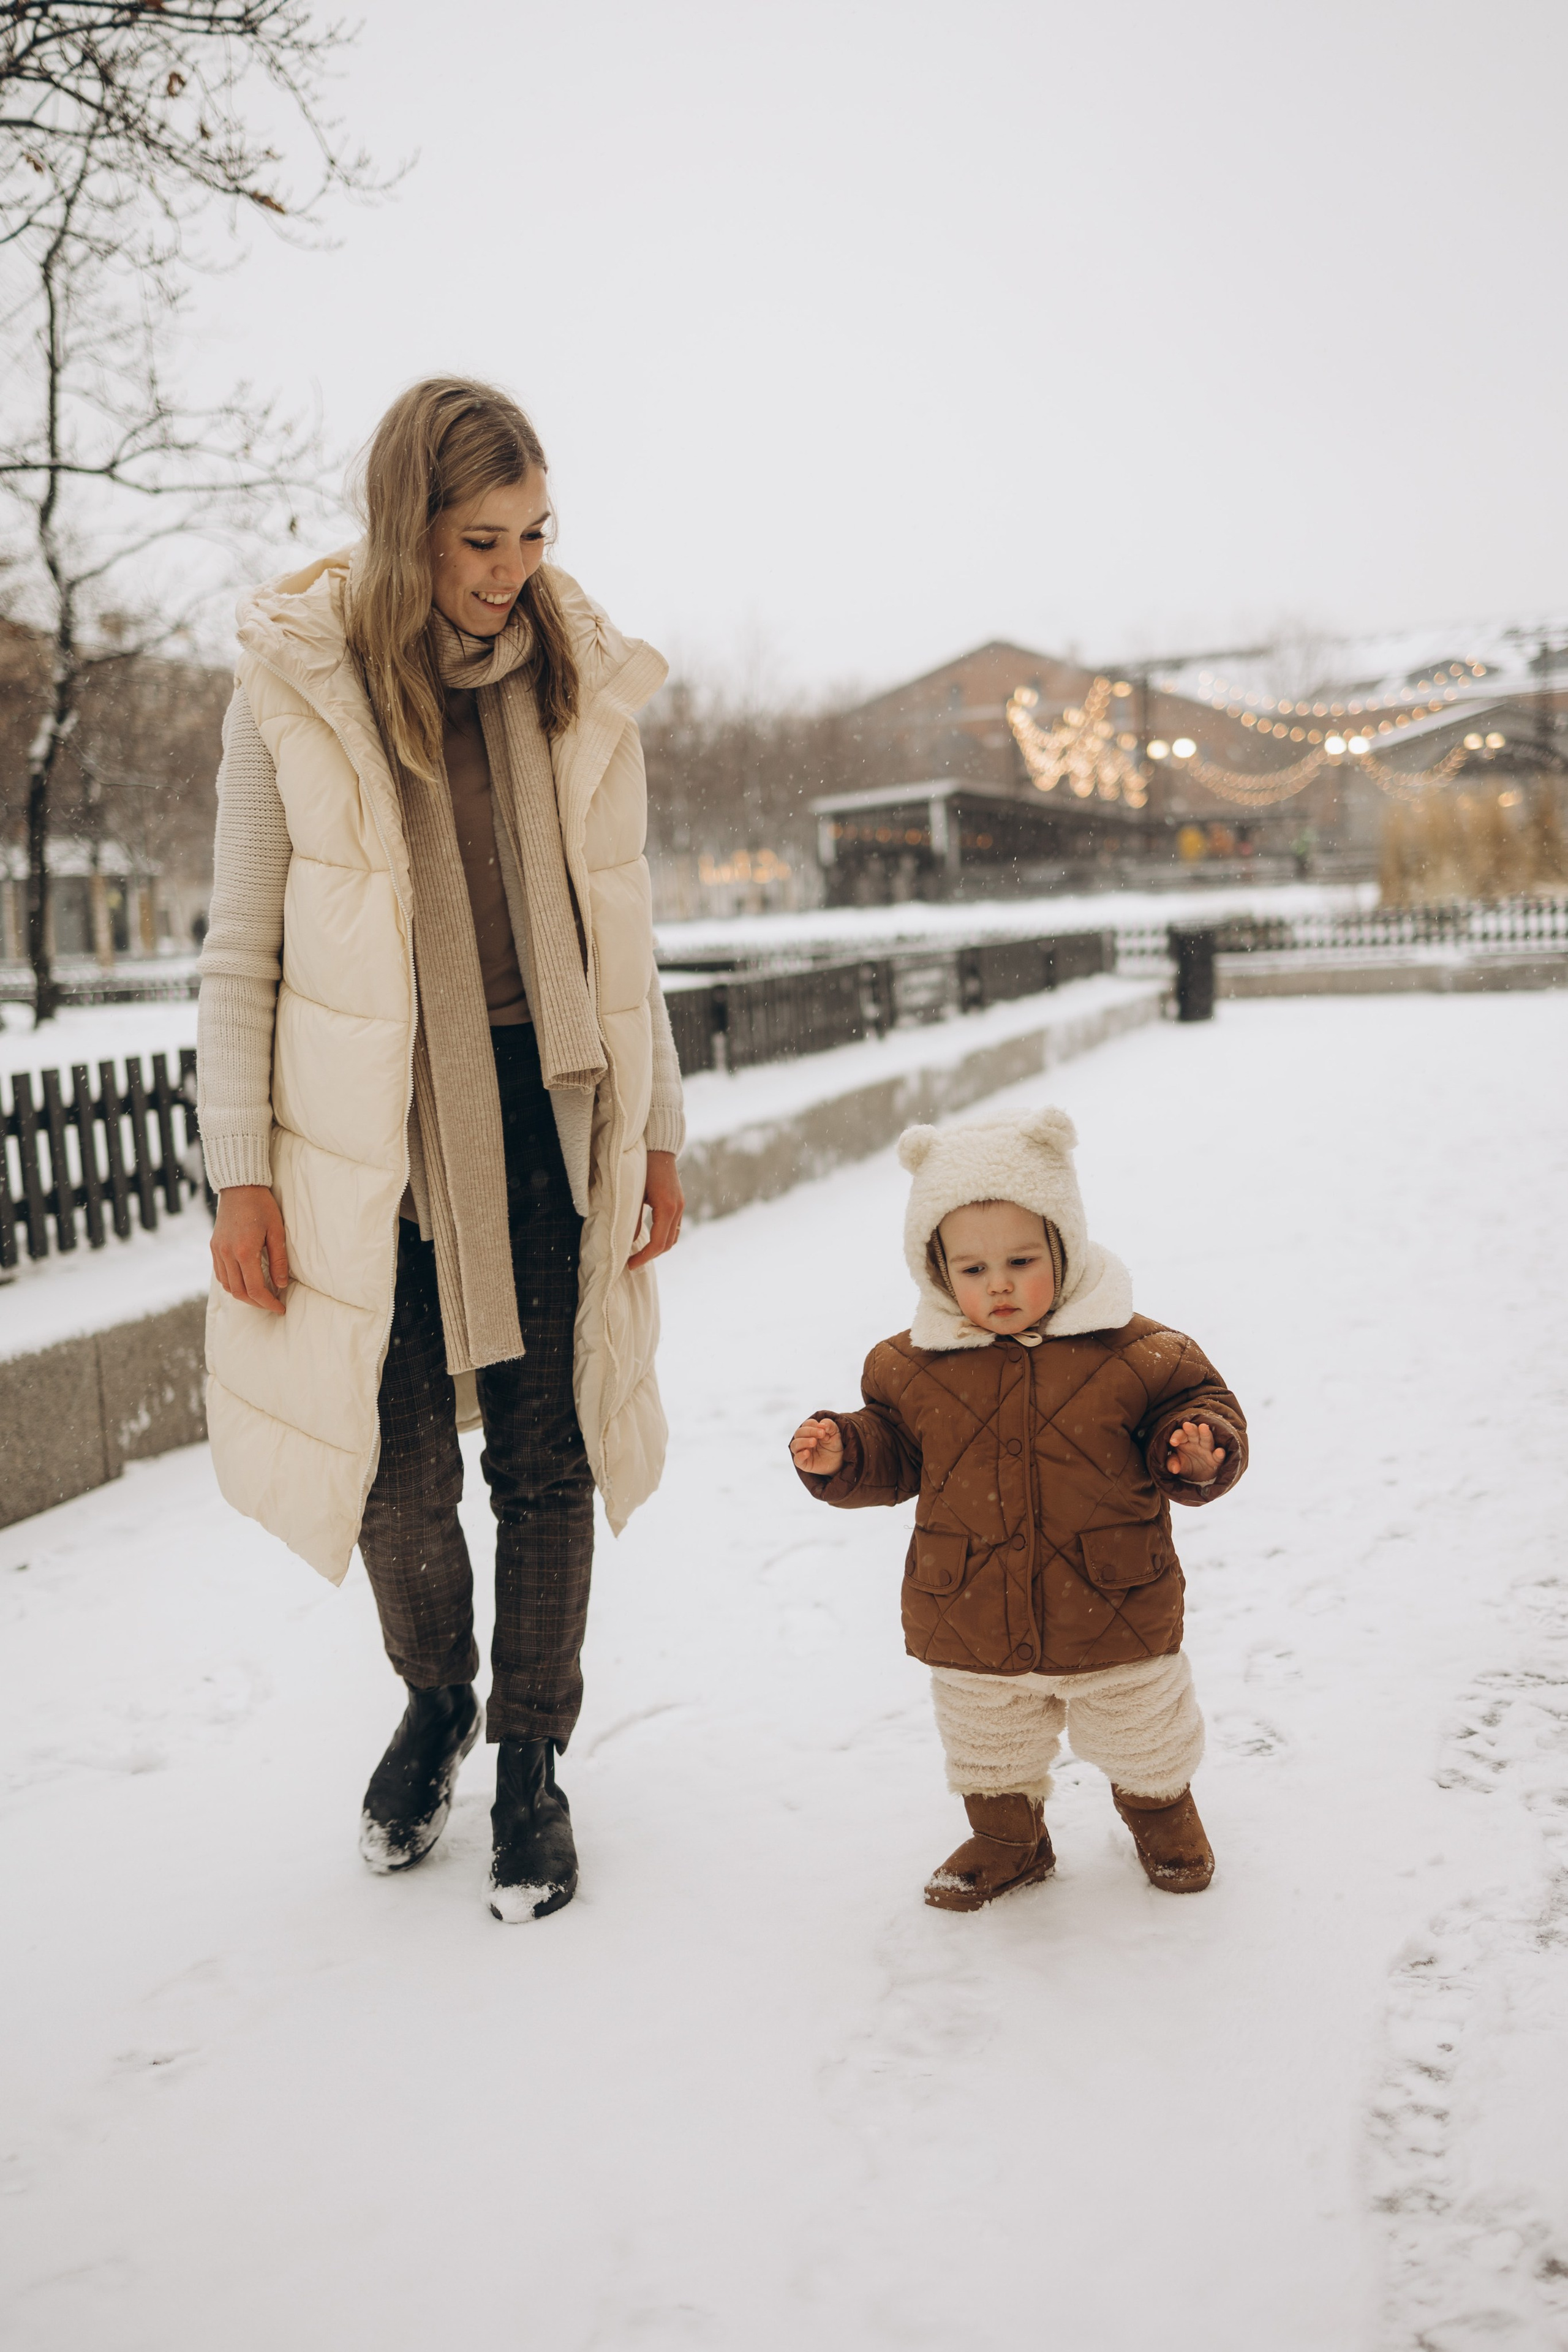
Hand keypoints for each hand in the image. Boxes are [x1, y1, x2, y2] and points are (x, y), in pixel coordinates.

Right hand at [211, 1184, 289, 1315]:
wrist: (239, 1187)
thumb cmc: (262, 1206)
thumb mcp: (277, 1231)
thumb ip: (278, 1260)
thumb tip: (280, 1285)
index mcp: (244, 1251)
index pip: (255, 1289)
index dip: (268, 1303)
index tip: (281, 1308)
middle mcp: (227, 1254)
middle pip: (240, 1292)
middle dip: (257, 1303)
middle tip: (273, 1304)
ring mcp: (217, 1251)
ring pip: (228, 1286)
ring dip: (244, 1295)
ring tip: (261, 1295)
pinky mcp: (214, 1247)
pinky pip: (221, 1275)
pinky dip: (233, 1284)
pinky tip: (246, 1282)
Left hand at [627, 1148, 682, 1268]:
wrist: (659, 1149)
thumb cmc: (643, 1168)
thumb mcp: (634, 1194)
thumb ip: (633, 1219)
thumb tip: (629, 1242)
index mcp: (666, 1209)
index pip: (658, 1244)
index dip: (644, 1257)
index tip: (630, 1264)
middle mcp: (677, 1210)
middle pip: (668, 1244)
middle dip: (650, 1256)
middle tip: (632, 1262)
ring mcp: (680, 1206)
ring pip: (673, 1237)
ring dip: (658, 1248)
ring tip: (640, 1253)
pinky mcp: (678, 1203)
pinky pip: (674, 1228)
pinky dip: (663, 1237)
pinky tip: (650, 1238)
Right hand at [790, 1417, 842, 1475]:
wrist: (838, 1461)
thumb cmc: (834, 1445)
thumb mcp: (835, 1433)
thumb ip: (830, 1425)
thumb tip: (821, 1424)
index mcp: (810, 1431)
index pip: (807, 1424)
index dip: (814, 1425)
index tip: (824, 1431)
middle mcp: (803, 1440)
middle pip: (799, 1432)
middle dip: (809, 1431)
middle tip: (821, 1434)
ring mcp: (802, 1451)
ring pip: (794, 1445)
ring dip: (803, 1441)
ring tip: (814, 1442)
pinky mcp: (803, 1463)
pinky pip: (797, 1459)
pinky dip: (800, 1455)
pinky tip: (807, 1453)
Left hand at [1165, 1419, 1225, 1484]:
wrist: (1198, 1477)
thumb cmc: (1185, 1464)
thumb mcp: (1177, 1464)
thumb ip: (1172, 1463)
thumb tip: (1174, 1469)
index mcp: (1184, 1440)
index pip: (1180, 1434)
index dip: (1177, 1436)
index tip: (1172, 1442)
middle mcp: (1196, 1442)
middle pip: (1194, 1433)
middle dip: (1190, 1429)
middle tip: (1186, 1425)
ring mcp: (1207, 1449)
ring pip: (1207, 1439)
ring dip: (1205, 1433)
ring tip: (1203, 1427)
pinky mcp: (1215, 1459)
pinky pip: (1218, 1456)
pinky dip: (1219, 1454)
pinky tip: (1219, 1451)